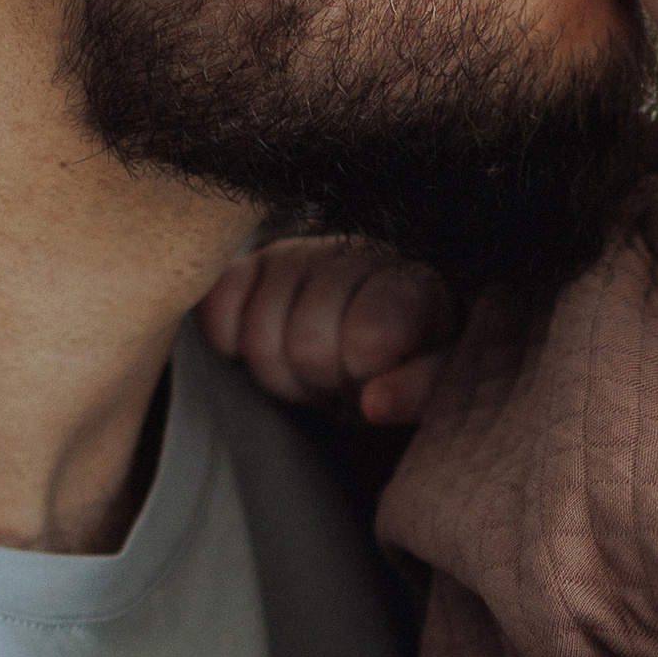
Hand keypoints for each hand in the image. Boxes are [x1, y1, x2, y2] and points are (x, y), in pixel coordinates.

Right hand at [197, 234, 458, 424]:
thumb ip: (419, 390)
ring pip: (258, 335)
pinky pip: (217, 309)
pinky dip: (233, 343)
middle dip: (324, 382)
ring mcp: (296, 254)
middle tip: (343, 382)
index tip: (374, 385)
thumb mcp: (440, 381)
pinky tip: (273, 348)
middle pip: (307, 345)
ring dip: (283, 374)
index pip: (368, 334)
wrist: (379, 336)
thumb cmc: (412, 362)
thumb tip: (373, 403)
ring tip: (314, 372)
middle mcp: (353, 253)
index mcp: (412, 283)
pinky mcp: (247, 263)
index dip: (361, 374)